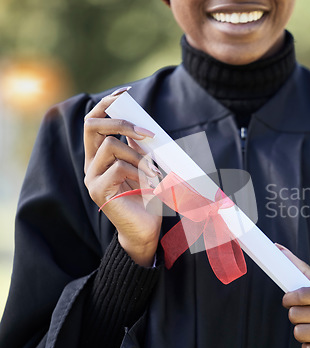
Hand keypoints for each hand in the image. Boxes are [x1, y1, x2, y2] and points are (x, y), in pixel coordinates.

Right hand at [83, 87, 161, 265]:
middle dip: (122, 122)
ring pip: (111, 146)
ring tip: (154, 172)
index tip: (125, 92)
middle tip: (148, 134)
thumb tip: (141, 125)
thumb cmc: (148, 198)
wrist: (146, 230)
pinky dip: (139, 172)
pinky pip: (118, 168)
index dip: (107, 103)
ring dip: (139, 156)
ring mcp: (92, 177)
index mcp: (100, 155)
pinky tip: (149, 185)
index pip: (94, 121)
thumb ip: (138, 148)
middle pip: (92, 125)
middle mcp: (91, 164)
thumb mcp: (145, 166)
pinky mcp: (98, 191)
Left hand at [278, 244, 309, 347]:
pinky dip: (309, 347)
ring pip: (300, 334)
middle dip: (295, 316)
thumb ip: (303, 270)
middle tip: (302, 315)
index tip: (288, 301)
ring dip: (301, 332)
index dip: (289, 299)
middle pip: (297, 315)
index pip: (302, 295)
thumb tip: (279, 249)